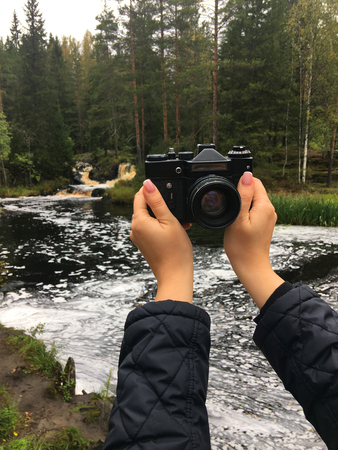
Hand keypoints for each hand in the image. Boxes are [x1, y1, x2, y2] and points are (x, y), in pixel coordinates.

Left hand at [130, 179, 193, 302]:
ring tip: (179, 224)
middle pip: (144, 207)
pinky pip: (150, 228)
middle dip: (160, 206)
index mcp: (138, 221)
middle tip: (176, 212)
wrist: (175, 275)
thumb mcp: (169, 220)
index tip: (166, 192)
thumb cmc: (175, 250)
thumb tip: (147, 183)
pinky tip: (175, 231)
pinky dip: (161, 226)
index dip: (152, 191)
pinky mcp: (143, 244)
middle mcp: (134, 229)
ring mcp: (138, 237)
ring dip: (163, 217)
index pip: (140, 196)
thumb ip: (157, 200)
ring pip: (149, 218)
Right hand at [223, 172, 283, 308]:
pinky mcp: (264, 223)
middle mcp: (270, 209)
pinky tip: (238, 222)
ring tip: (234, 217)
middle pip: (254, 190)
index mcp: (265, 205)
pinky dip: (245, 212)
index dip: (240, 183)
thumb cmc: (242, 247)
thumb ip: (243, 196)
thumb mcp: (238, 218)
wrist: (250, 267)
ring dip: (242, 203)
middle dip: (240, 193)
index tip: (230, 195)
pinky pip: (254, 210)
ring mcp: (268, 217)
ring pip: (253, 200)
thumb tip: (247, 175)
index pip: (254, 181)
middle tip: (230, 208)